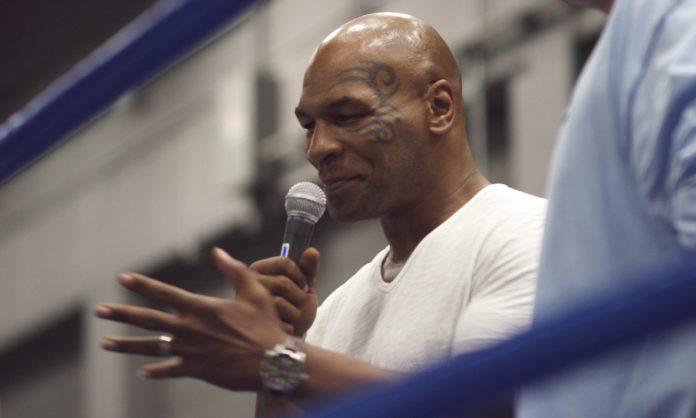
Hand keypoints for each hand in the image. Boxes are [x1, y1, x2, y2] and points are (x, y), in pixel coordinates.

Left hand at [95, 247, 286, 390]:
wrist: (273, 361)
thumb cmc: (266, 325)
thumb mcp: (254, 291)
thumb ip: (234, 269)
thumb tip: (217, 251)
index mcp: (202, 308)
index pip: (164, 293)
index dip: (142, 285)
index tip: (122, 278)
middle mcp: (190, 329)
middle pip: (149, 320)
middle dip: (121, 314)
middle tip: (99, 311)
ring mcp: (191, 351)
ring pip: (151, 347)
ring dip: (127, 345)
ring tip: (105, 343)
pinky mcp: (197, 370)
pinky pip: (170, 371)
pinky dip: (156, 371)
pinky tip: (142, 372)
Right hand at [250, 248, 319, 336]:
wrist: (291, 337)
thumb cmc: (294, 309)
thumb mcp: (304, 286)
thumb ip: (308, 269)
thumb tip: (312, 251)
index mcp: (260, 270)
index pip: (283, 262)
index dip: (299, 274)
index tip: (302, 284)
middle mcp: (250, 284)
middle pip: (283, 282)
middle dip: (299, 295)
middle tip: (298, 302)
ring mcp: (251, 305)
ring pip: (280, 301)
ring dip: (296, 310)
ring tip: (293, 314)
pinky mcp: (255, 323)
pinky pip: (279, 320)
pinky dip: (291, 322)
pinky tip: (288, 324)